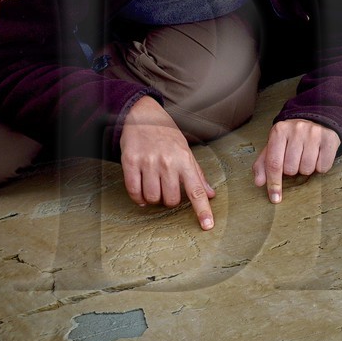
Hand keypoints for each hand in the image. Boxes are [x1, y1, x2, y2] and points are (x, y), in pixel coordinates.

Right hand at [119, 96, 215, 229]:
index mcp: (184, 160)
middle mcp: (167, 162)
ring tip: (153, 187)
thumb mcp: (186, 151)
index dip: (202, 210)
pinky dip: (138, 197)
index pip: (196, 190)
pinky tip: (141, 192)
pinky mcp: (130, 162)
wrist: (142, 115)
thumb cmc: (167, 135)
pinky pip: (134, 191)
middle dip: (169, 200)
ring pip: (152, 198)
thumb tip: (210, 194)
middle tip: (166, 188)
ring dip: (153, 198)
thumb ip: (197, 174)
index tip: (207, 226)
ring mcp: (148, 162)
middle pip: (171, 200)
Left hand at [253, 119, 340, 202]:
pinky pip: (323, 167)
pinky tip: (318, 156)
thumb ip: (263, 164)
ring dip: (306, 169)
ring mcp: (314, 133)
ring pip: (307, 169)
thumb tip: (259, 182)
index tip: (275, 198)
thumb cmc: (291, 139)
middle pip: (291, 169)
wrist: (315, 121)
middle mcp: (296, 129)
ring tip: (306, 157)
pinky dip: (320, 167)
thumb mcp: (274, 147)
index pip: (274, 163)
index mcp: (279, 131)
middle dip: (293, 170)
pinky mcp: (330, 139)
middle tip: (295, 159)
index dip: (273, 183)